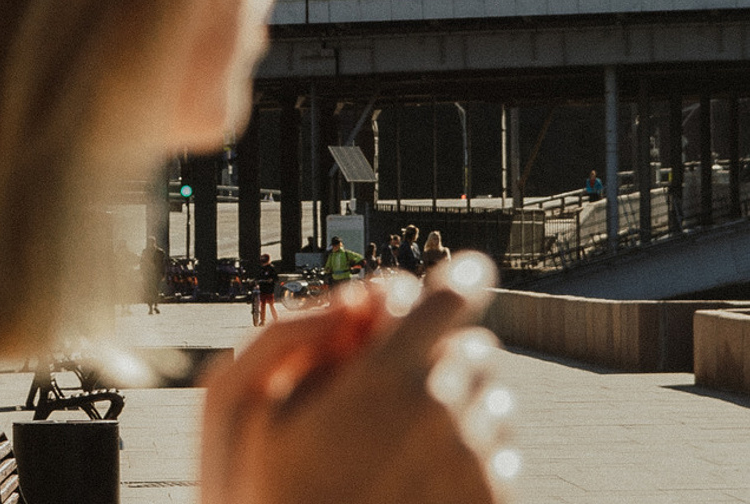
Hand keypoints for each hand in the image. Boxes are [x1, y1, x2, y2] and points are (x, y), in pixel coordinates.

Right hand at [200, 257, 513, 503]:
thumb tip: (353, 299)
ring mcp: (474, 468)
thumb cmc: (266, 497)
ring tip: (418, 418)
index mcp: (387, 381)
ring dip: (467, 393)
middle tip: (402, 363)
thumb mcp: (242, 405)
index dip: (462, 275)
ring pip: (497, 398)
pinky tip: (435, 462)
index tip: (470, 268)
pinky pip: (506, 453)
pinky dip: (481, 443)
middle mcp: (445, 417)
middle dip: (445, 343)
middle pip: (475, 345)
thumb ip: (291, 334)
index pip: (450, 299)